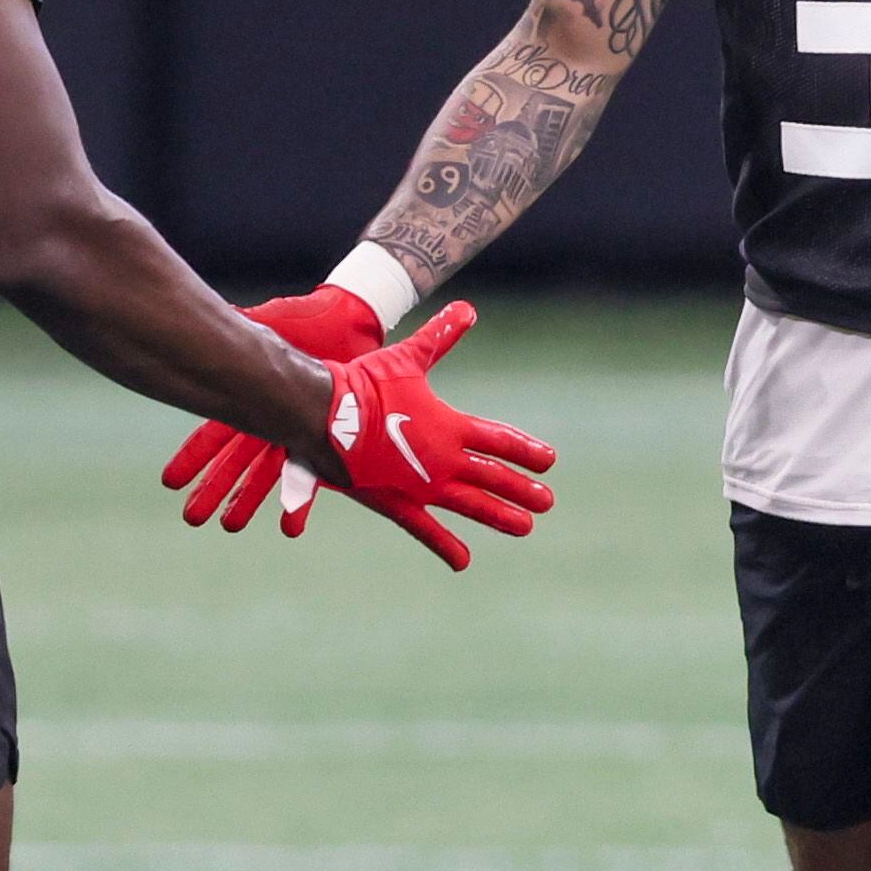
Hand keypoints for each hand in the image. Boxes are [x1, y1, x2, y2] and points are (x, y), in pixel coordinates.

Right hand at [160, 284, 392, 534]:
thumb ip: (244, 326)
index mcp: (251, 391)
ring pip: (266, 474)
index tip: (170, 481)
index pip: (215, 431)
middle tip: (192, 518)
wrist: (350, 321)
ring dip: (248, 500)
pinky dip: (301, 502)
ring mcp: (293, 429)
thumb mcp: (271, 322)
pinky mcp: (323, 438)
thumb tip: (211, 318)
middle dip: (214, 489)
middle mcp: (267, 416)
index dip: (194, 457)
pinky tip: (290, 527)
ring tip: (229, 527)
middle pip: (235, 461)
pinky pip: (311, 475)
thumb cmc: (308, 319)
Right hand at [320, 301, 556, 569]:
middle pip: (492, 477)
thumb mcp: (406, 358)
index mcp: (449, 426)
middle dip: (522, 488)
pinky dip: (445, 545)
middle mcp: (443, 461)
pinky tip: (463, 562)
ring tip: (525, 527)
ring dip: (500, 515)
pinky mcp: (395, 502)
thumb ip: (439, 337)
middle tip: (547, 501)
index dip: (525, 450)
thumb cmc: (362, 383)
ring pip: (471, 505)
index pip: (498, 440)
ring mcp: (421, 485)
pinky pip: (425, 529)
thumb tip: (467, 309)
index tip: (549, 461)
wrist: (320, 414)